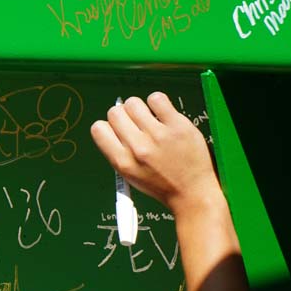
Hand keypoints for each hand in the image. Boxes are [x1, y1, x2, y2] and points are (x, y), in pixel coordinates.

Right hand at [91, 91, 218, 215]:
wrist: (192, 192)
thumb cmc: (161, 184)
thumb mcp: (130, 175)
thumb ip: (118, 150)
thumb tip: (112, 123)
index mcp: (122, 162)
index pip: (98, 128)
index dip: (108, 126)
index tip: (119, 130)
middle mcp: (138, 148)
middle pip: (115, 112)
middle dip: (123, 115)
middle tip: (136, 124)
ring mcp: (158, 135)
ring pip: (133, 103)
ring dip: (140, 108)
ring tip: (150, 119)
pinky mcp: (177, 125)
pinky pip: (156, 98)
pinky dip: (157, 103)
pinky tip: (162, 114)